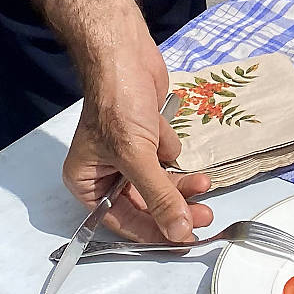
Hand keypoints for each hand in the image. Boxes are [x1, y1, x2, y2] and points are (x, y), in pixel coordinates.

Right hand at [61, 28, 211, 242]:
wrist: (124, 53)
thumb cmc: (119, 104)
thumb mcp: (137, 156)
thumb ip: (159, 197)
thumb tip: (179, 234)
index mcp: (87, 182)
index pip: (122, 221)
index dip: (154, 231)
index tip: (185, 240)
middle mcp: (104, 172)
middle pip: (144, 204)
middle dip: (175, 207)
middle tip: (205, 215)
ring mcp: (126, 154)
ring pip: (159, 183)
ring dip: (181, 185)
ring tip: (205, 183)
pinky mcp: (145, 136)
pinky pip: (165, 159)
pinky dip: (173, 154)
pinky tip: (169, 137)